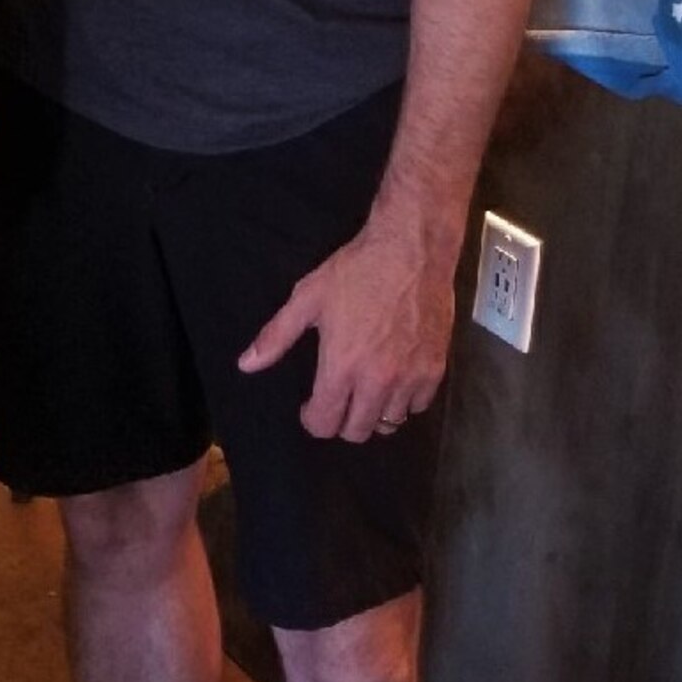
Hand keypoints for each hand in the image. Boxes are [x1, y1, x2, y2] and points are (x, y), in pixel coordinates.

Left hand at [236, 219, 454, 442]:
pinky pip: (418, 406)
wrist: (412, 249)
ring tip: (366, 389)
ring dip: (374, 412)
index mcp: (342, 366)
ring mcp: (410, 378)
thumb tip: (245, 365)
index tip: (311, 405)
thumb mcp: (308, 297)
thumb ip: (276, 336)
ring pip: (389, 423)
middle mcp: (377, 381)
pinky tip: (395, 379)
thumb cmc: (356, 271)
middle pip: (357, 432)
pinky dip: (405, 400)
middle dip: (341, 420)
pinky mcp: (436, 369)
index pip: (325, 424)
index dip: (312, 419)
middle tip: (338, 396)